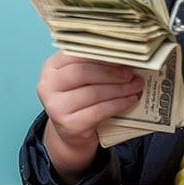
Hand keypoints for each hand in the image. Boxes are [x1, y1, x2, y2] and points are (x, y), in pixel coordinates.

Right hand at [36, 51, 143, 180]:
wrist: (72, 131)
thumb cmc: (80, 97)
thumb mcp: (82, 77)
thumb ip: (95, 63)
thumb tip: (124, 54)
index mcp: (51, 66)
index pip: (76, 53)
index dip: (101, 53)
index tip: (122, 54)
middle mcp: (47, 85)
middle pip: (83, 72)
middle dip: (111, 72)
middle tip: (131, 73)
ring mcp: (56, 107)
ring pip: (93, 93)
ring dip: (120, 89)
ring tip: (136, 86)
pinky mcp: (69, 125)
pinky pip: (99, 111)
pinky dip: (118, 104)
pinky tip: (130, 100)